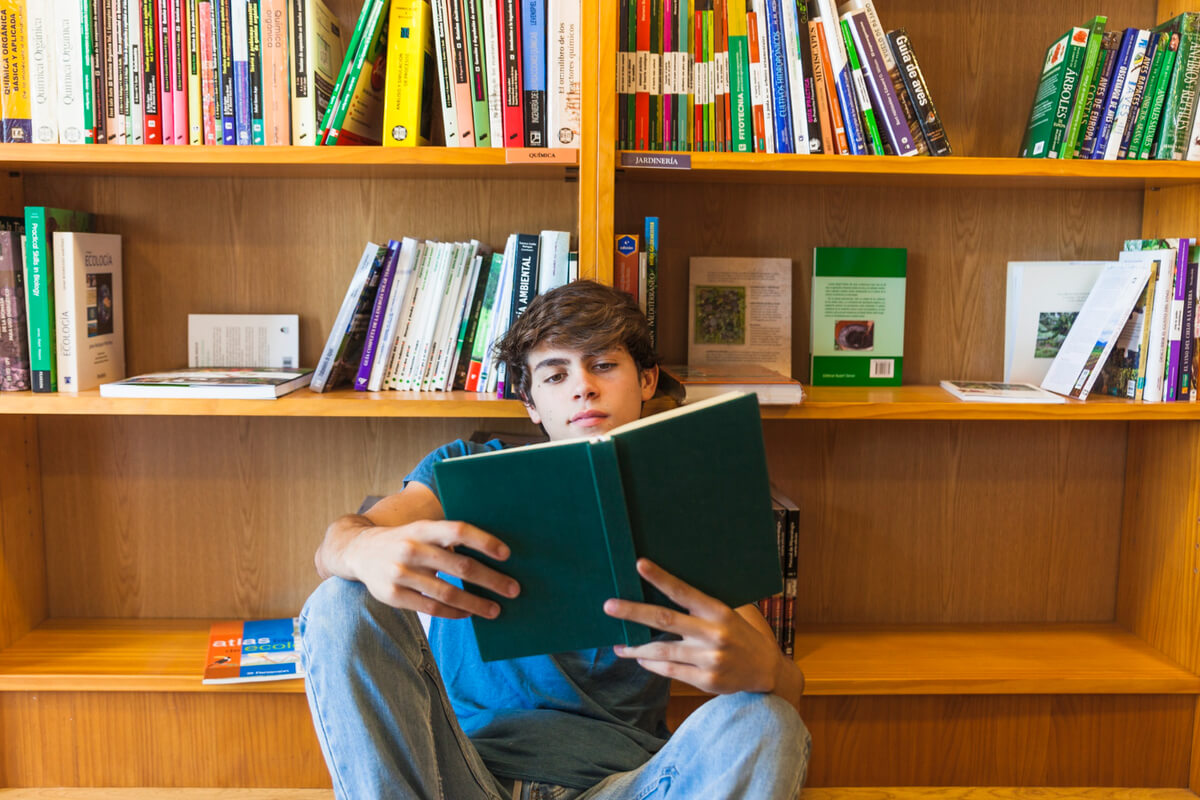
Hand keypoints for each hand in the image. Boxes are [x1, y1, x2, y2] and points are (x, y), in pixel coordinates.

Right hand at [346, 520, 519, 618]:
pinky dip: (454, 612)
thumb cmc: (405, 540)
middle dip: (491, 579)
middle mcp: (411, 549)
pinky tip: (469, 613)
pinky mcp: (392, 596)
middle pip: (459, 565)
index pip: (458, 530)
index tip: (507, 554)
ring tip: (496, 609)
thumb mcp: (421, 529)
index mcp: (422, 528)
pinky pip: (430, 607)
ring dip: (476, 603)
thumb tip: (493, 552)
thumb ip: (449, 537)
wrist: (358, 551)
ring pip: (447, 592)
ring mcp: (400, 573)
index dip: (484, 541)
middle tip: (514, 589)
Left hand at [603, 559, 781, 694]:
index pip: (684, 591)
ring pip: (662, 651)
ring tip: (619, 644)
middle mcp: (713, 634)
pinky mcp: (706, 680)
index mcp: (719, 612)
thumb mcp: (730, 613)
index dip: (660, 578)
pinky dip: (651, 664)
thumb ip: (703, 605)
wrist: (766, 671)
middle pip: (665, 620)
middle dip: (634, 612)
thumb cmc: (741, 635)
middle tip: (608, 606)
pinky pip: (670, 671)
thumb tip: (666, 587)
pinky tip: (640, 657)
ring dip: (636, 647)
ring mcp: (709, 659)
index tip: (639, 565)